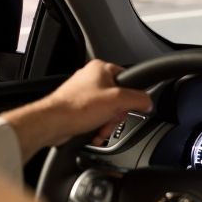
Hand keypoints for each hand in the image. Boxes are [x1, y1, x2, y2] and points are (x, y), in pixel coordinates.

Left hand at [1, 60, 151, 161]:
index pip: (128, 78)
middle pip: (117, 98)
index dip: (132, 95)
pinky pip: (95, 117)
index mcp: (100, 69)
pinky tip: (94, 133)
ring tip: (101, 129)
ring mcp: (83, 94)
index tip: (132, 106)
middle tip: (112, 119)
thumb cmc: (77, 108)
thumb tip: (148, 102)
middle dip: (116, 114)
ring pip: (106, 110)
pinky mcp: (77, 108)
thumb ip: (138, 99)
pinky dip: (97, 127)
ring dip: (107, 124)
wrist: (52, 123)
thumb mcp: (117, 101)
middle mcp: (91, 78)